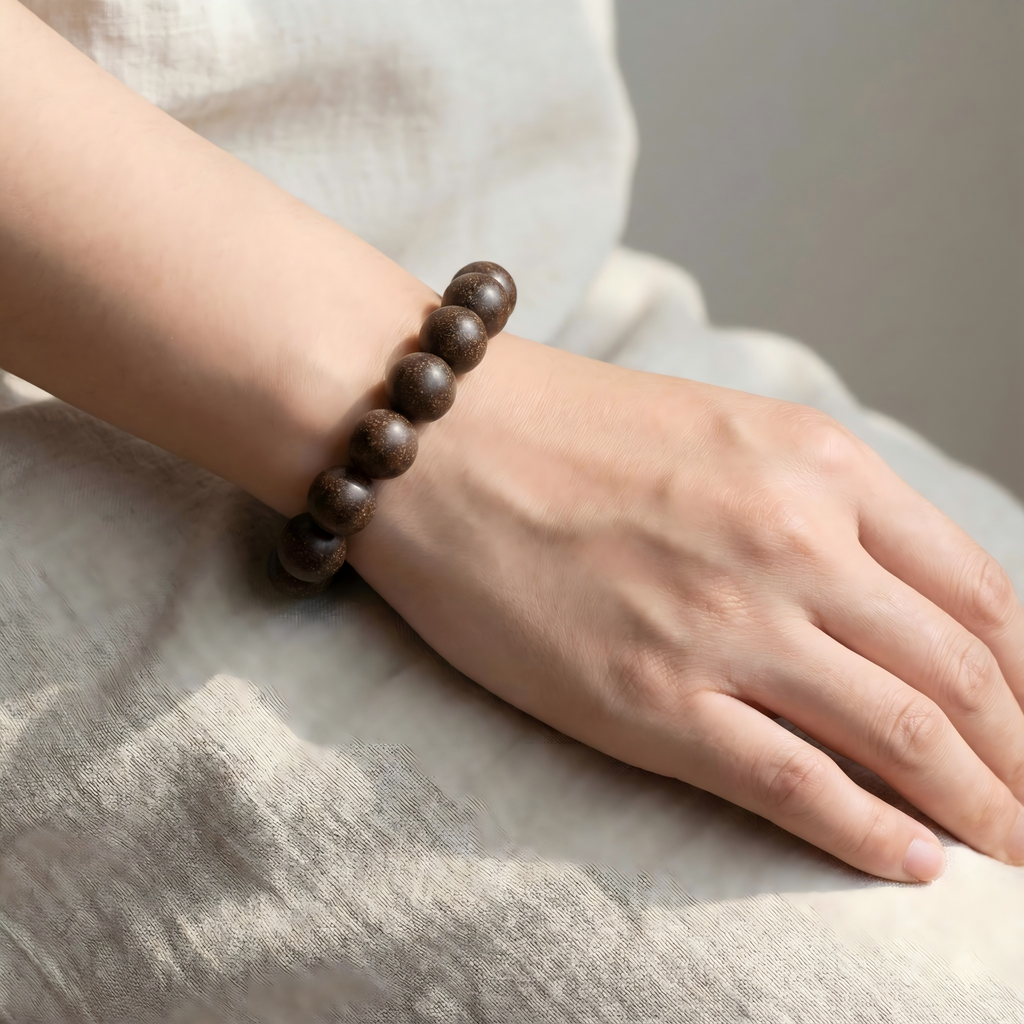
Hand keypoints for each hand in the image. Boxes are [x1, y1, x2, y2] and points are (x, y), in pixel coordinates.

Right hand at [351, 334, 1023, 881]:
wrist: (439, 439)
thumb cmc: (566, 429)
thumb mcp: (723, 430)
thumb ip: (815, 502)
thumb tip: (891, 596)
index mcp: (816, 463)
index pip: (978, 592)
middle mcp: (792, 541)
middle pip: (962, 675)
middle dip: (1022, 755)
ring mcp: (725, 625)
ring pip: (905, 739)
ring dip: (978, 807)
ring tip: (1005, 847)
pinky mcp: (650, 701)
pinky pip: (798, 787)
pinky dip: (872, 837)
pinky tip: (913, 862)